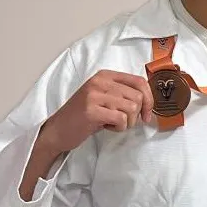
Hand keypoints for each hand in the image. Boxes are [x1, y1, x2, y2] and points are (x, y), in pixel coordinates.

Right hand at [37, 70, 153, 156]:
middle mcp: (100, 81)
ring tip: (112, 123)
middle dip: (136, 115)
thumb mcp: (104, 98)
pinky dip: (119, 127)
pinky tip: (106, 127)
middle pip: (138, 96)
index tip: (147, 114)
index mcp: (105, 75)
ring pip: (132, 108)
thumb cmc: (84, 116)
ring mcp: (94, 94)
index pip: (139, 81)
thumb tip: (149, 102)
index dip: (149, 99)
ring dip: (127, 122)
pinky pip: (121, 119)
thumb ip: (123, 94)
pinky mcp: (91, 110)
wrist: (57, 130)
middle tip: (124, 122)